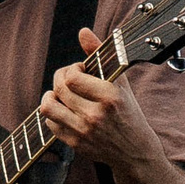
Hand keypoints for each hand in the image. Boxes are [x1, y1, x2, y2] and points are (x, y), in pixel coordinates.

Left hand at [38, 27, 165, 173]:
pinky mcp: (76, 144)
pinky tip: (65, 111)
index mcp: (110, 97)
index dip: (71, 68)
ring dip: (50, 96)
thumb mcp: (120, 82)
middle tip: (70, 80)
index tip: (80, 70)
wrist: (135, 152)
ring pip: (48, 106)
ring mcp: (84, 132)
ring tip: (61, 95)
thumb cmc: (127, 111)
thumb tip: (83, 32)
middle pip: (59, 88)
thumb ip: (99, 55)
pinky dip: (54, 114)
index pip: (72, 76)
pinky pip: (51, 124)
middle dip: (60, 78)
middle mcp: (96, 115)